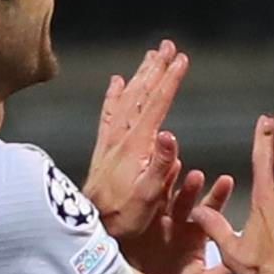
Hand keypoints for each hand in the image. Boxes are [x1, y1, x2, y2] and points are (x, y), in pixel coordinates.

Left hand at [85, 41, 188, 238]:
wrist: (91, 227)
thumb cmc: (124, 217)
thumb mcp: (148, 196)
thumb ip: (160, 165)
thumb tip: (171, 134)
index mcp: (136, 145)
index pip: (157, 105)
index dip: (170, 80)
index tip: (182, 58)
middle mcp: (121, 137)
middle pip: (141, 94)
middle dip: (156, 69)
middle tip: (168, 46)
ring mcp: (110, 141)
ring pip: (126, 98)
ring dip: (140, 75)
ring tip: (151, 56)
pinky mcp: (103, 149)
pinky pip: (108, 114)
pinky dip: (114, 95)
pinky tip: (117, 82)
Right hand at [123, 165, 236, 273]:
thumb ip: (223, 272)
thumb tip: (245, 256)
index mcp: (195, 238)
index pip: (210, 212)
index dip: (218, 196)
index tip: (226, 182)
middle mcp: (175, 228)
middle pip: (185, 201)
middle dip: (191, 188)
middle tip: (196, 176)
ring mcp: (153, 225)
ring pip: (162, 199)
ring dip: (169, 184)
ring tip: (174, 169)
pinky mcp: (133, 227)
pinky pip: (141, 205)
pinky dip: (146, 191)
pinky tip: (151, 177)